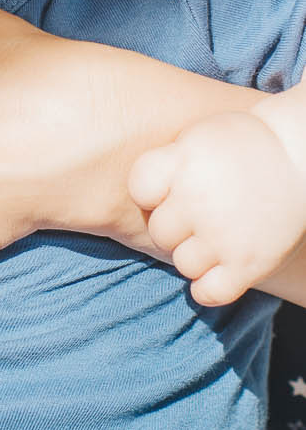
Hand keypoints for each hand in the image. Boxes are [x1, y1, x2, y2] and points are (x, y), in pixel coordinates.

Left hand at [129, 104, 305, 304]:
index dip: (152, 190)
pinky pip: (209, 292)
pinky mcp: (249, 265)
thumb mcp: (198, 136)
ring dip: (194, 254)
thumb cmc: (243, 144)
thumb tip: (139, 198)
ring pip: (182, 263)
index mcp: (184, 161)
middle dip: (175, 225)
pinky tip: (216, 269)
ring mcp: (224, 236)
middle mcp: (199, 200)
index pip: (139, 188)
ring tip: (212, 238)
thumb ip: (168, 162)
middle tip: (199, 214)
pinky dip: (207, 287)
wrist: (302, 156)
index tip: (170, 187)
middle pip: (160, 231)